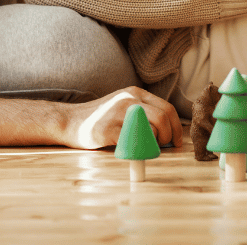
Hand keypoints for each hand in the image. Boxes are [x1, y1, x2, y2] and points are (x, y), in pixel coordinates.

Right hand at [65, 87, 182, 149]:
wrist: (69, 121)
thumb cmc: (101, 117)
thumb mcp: (124, 105)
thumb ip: (143, 111)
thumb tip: (168, 130)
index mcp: (135, 93)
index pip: (167, 108)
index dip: (177, 127)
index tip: (176, 141)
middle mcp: (129, 100)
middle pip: (162, 119)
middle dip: (167, 137)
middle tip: (161, 147)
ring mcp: (118, 114)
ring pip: (150, 130)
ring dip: (153, 145)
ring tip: (145, 149)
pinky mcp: (108, 130)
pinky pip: (132, 142)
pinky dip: (137, 151)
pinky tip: (131, 153)